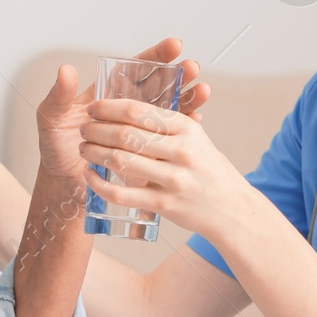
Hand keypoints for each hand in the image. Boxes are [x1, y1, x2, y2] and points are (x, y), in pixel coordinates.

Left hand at [35, 38, 211, 182]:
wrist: (63, 187)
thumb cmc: (56, 148)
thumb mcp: (53, 120)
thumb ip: (59, 96)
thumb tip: (66, 69)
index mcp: (114, 97)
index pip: (139, 70)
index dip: (156, 57)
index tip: (175, 45)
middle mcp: (131, 114)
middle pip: (160, 89)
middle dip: (178, 76)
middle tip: (193, 67)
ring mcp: (141, 138)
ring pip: (171, 117)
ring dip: (187, 101)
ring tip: (202, 91)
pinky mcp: (147, 161)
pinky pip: (170, 147)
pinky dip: (183, 134)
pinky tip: (197, 120)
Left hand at [78, 97, 253, 239]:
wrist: (232, 209)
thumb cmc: (209, 170)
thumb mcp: (197, 140)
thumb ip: (168, 125)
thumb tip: (128, 108)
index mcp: (186, 128)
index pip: (139, 110)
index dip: (109, 107)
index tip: (93, 107)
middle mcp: (181, 151)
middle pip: (126, 134)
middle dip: (96, 129)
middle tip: (83, 129)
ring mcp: (173, 179)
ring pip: (121, 161)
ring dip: (95, 153)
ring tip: (84, 148)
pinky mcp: (165, 204)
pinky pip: (122, 194)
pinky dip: (99, 184)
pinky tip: (89, 176)